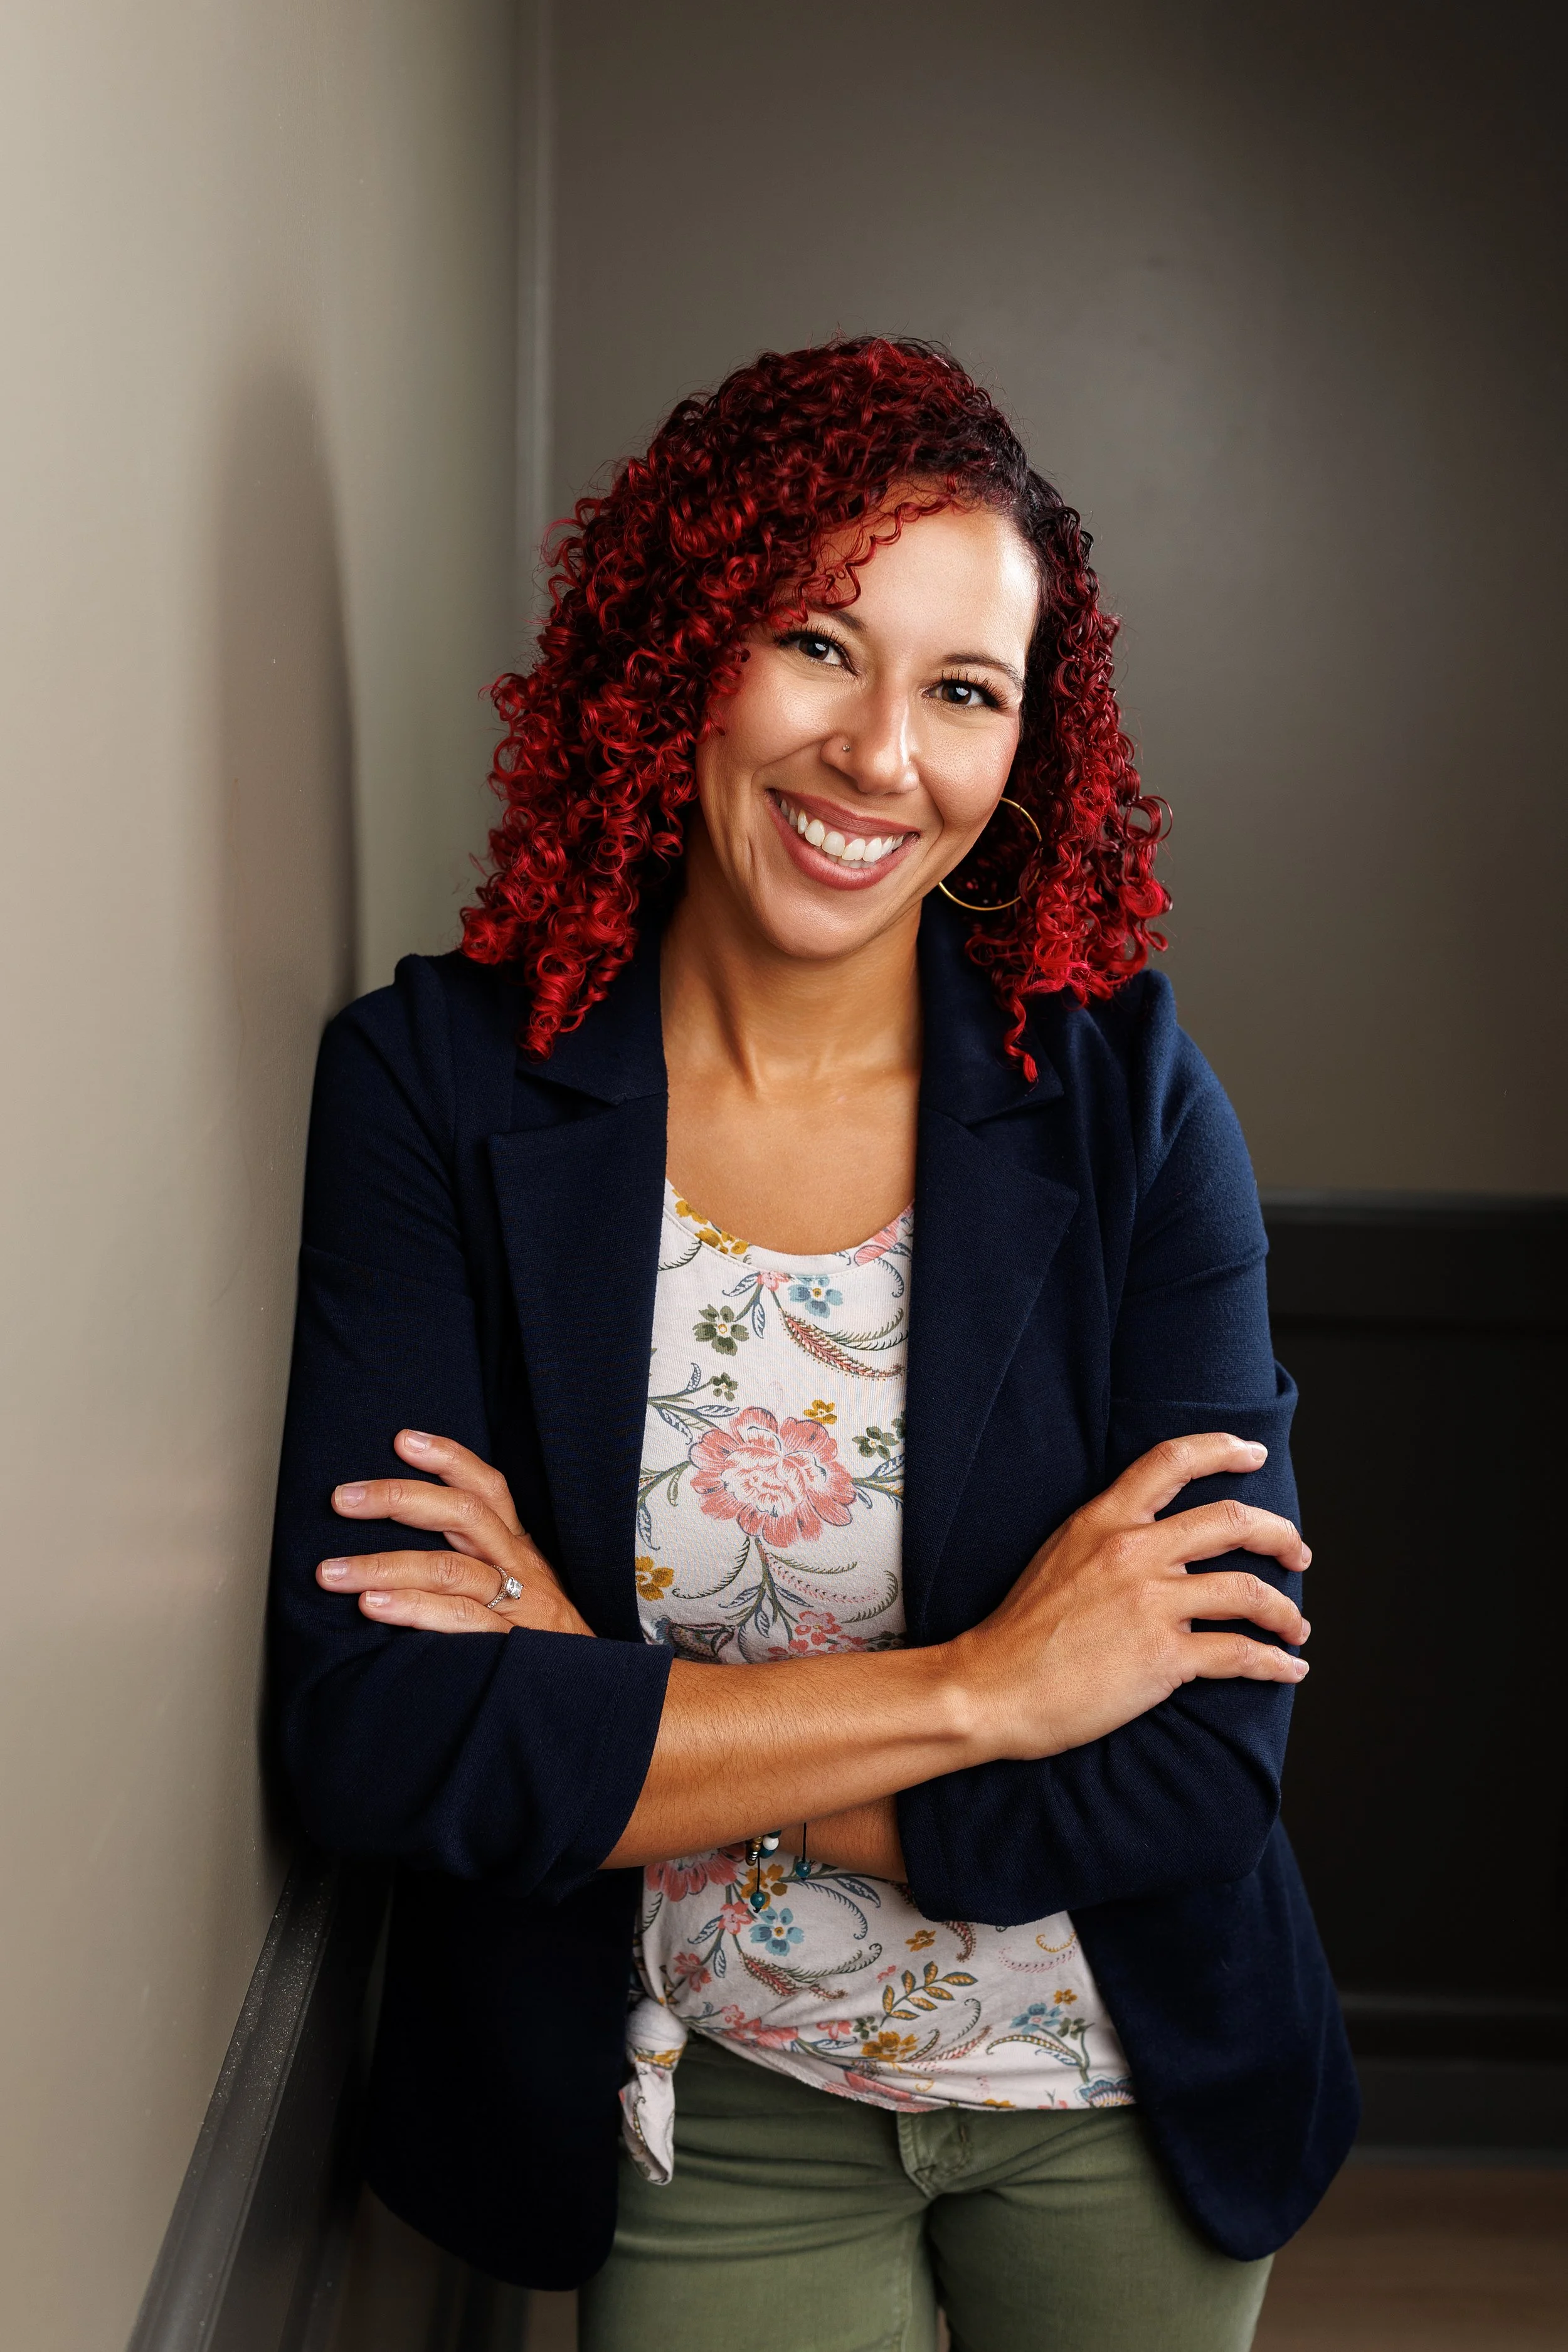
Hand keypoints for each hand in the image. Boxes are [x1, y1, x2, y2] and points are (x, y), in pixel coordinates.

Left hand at [316, 1430, 594, 1637]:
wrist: (591, 1689)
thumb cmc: (541, 1636)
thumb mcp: (520, 1585)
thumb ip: (476, 1559)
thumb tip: (404, 1537)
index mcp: (518, 1547)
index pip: (488, 1488)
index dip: (449, 1459)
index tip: (402, 1440)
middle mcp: (519, 1567)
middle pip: (463, 1515)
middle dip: (399, 1499)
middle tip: (342, 1499)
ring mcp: (516, 1606)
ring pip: (449, 1568)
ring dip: (383, 1565)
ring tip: (330, 1572)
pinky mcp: (509, 1645)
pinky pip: (457, 1620)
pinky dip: (412, 1609)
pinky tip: (371, 1607)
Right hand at [950, 1432, 1310, 1759]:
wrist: (993, 1687)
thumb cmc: (1022, 1630)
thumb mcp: (1059, 1555)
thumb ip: (1107, 1537)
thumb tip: (1158, 1541)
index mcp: (1104, 1521)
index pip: (1170, 1461)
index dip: (1222, 1450)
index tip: (1254, 1454)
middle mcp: (1133, 1552)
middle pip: (1232, 1521)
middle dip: (1280, 1535)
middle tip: (1296, 1552)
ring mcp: (1151, 1603)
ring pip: (1248, 1591)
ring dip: (1284, 1610)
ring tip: (1295, 1625)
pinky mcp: (1164, 1657)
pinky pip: (1239, 1653)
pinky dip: (1274, 1662)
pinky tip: (1288, 1669)